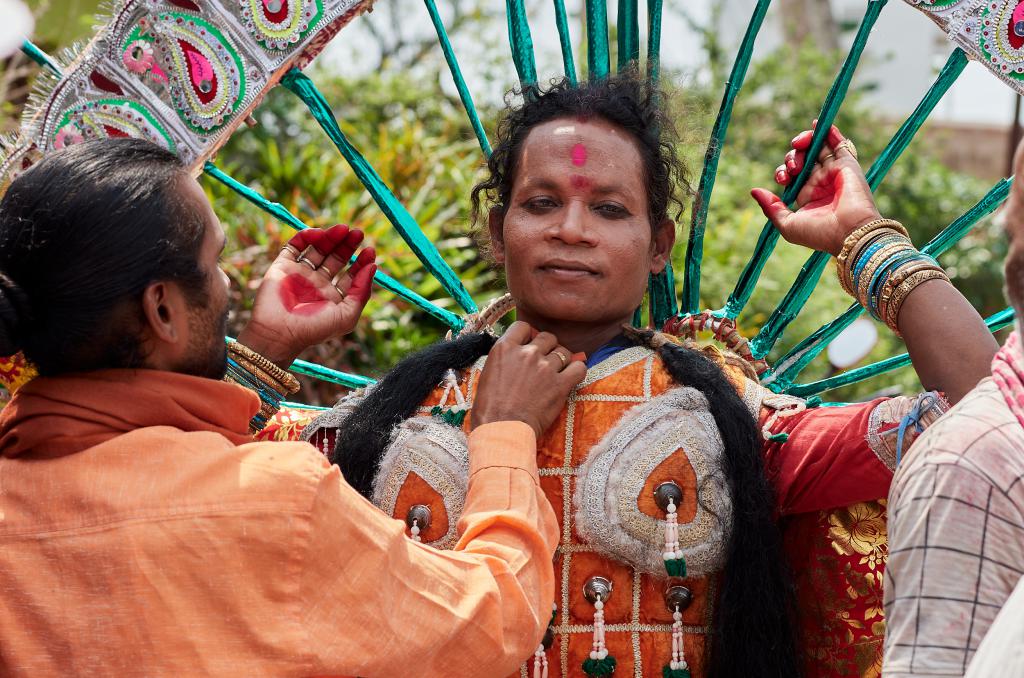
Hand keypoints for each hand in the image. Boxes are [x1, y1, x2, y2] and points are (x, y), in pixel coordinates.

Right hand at [237, 224, 376, 366]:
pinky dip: (306, 236)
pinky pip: (295, 246)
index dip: (361, 263)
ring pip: (318, 249)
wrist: (278, 333)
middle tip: (358, 233)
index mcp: (333, 297)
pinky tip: (319, 233)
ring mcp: (300, 274)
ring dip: (330, 237)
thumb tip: (373, 267)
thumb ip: (362, 292)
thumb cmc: (314, 329)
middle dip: (347, 246)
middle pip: (336, 258)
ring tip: (344, 228)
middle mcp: (317, 284)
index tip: (370, 251)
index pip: (351, 275)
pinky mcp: (283, 266)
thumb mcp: (347, 315)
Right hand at [472, 322, 586, 438]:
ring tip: (556, 373)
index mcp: (504, 348)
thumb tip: (519, 352)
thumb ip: (506, 358)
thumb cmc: (489, 408)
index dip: (529, 335)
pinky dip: (577, 371)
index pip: (523, 326)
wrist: (501, 430)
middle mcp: (526, 353)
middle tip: (544, 361)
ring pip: (563, 351)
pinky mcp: (560, 384)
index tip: (530, 345)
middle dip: (548, 347)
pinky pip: (579, 368)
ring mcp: (545, 367)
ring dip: (561, 360)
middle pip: (547, 337)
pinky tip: (570, 378)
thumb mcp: (488, 373)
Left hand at [750, 123, 880, 255]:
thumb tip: (754, 190)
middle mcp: (820, 183)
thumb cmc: (819, 233)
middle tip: (794, 169)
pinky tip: (818, 123)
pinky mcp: (847, 164)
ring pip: (817, 148)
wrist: (849, 232)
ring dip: (805, 141)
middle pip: (802, 159)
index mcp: (807, 197)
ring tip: (799, 144)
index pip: (791, 175)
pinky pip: (838, 143)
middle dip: (792, 158)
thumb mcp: (787, 224)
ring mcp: (833, 172)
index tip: (783, 178)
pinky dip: (828, 131)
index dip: (783, 171)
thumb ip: (771, 207)